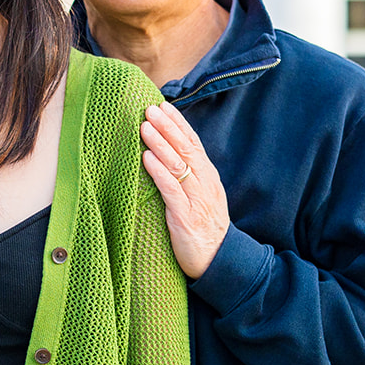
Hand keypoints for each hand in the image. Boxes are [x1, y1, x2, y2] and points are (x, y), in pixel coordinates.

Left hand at [140, 101, 229, 280]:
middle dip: (167, 127)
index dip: (178, 123)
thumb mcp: (201, 196)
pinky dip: (159, 172)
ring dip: (161, 143)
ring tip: (145, 126)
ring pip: (178, 165)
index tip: (163, 105)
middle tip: (150, 108)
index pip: (193, 143)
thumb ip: (188, 176)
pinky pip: (171, 190)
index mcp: (208, 176)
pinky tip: (147, 158)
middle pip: (186, 148)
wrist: (219, 260)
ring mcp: (196, 199)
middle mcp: (205, 183)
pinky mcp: (185, 217)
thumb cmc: (204, 227)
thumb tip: (167, 154)